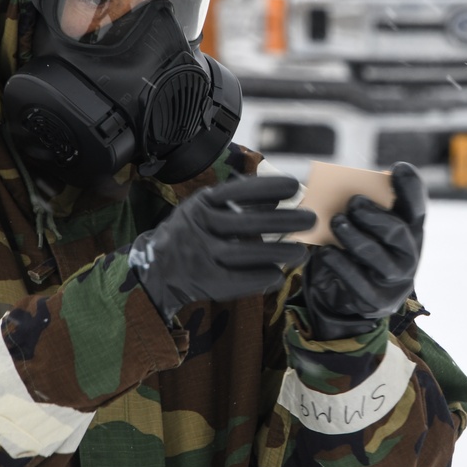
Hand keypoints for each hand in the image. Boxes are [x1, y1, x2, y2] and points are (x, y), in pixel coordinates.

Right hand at [130, 176, 315, 321]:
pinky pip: (235, 280)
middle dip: (282, 221)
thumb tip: (278, 198)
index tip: (293, 186)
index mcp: (201, 204)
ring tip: (302, 251)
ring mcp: (199, 255)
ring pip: (242, 253)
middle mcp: (198, 227)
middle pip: (245, 224)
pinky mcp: (203, 280)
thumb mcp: (207, 209)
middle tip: (311, 220)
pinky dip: (258, 277)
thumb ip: (238, 202)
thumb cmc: (192, 232)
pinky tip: (278, 275)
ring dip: (276, 253)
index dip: (265, 188)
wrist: (156, 268)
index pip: (235, 191)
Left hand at [302, 162, 425, 339]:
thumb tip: (341, 192)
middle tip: (353, 202)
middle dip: (374, 215)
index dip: (411, 188)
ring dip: (354, 236)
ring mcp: (396, 279)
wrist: (353, 295)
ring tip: (336, 222)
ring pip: (377, 256)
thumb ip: (363, 209)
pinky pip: (358, 282)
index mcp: (410, 230)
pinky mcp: (377, 301)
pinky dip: (340, 264)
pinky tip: (326, 251)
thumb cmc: (360, 247)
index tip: (399, 168)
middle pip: (398, 232)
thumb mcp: (367, 226)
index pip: (418, 207)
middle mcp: (410, 254)